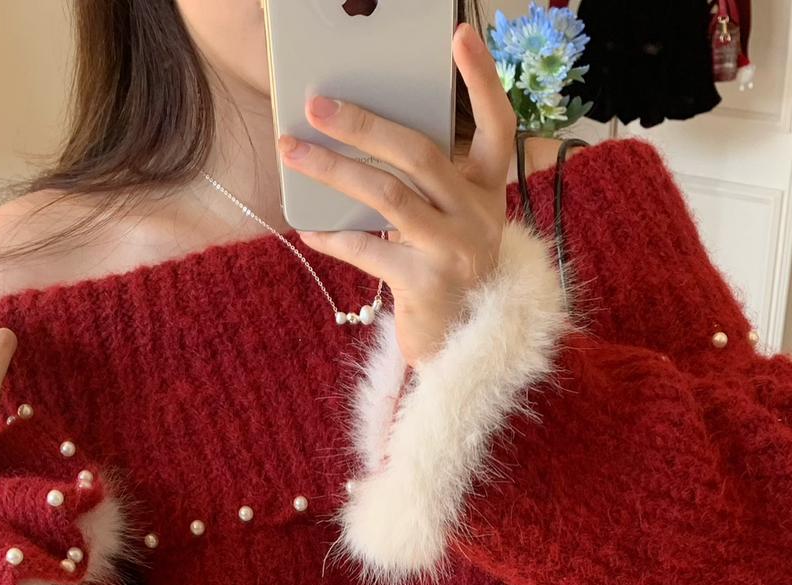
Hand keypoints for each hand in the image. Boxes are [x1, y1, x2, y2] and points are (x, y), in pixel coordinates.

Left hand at [279, 22, 515, 367]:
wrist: (461, 343)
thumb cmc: (445, 269)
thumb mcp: (449, 219)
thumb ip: (423, 182)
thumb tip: (354, 137)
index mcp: (488, 190)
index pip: (498, 125)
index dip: (482, 80)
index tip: (461, 35)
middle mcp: (478, 216)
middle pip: (420, 154)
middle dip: (363, 124)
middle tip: (317, 104)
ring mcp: (455, 251)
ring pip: (388, 196)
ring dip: (334, 170)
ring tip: (292, 151)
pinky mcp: (426, 285)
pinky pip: (369, 249)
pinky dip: (335, 236)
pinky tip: (308, 227)